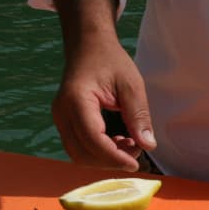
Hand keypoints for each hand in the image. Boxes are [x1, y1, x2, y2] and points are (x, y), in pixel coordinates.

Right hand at [52, 0, 156, 170]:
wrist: (88, 46)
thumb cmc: (110, 60)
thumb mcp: (131, 84)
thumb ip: (139, 115)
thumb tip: (148, 146)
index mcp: (76, 100)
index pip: (93, 139)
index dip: (114, 156)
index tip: (136, 163)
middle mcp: (62, 112)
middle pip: (82, 153)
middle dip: (110, 160)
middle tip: (136, 149)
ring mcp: (60, 118)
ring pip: (78, 154)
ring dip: (104, 158)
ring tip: (129, 144)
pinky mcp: (64, 122)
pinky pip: (78, 147)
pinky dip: (98, 151)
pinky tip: (118, 140)